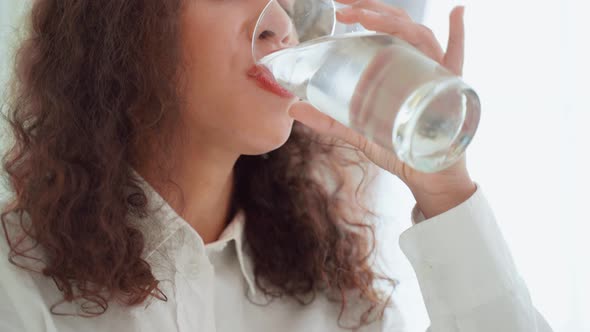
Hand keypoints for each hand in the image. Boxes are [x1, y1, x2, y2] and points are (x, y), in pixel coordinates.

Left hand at [288, 1, 475, 216]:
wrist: (426, 178)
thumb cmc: (397, 150)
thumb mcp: (358, 132)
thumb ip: (328, 121)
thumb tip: (292, 108)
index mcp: (397, 68)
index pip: (383, 29)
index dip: (364, 13)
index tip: (339, 8)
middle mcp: (418, 65)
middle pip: (400, 25)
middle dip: (372, 9)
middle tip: (344, 5)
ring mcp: (436, 74)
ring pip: (419, 36)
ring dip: (394, 22)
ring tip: (366, 16)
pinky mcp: (451, 91)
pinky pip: (458, 58)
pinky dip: (459, 34)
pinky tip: (457, 11)